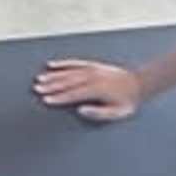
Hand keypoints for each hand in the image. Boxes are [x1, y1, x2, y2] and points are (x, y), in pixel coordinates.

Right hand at [34, 56, 149, 123]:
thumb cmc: (127, 101)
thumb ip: (98, 113)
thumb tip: (81, 110)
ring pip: (68, 72)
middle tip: (37, 89)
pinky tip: (52, 65)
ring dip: (53, 76)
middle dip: (51, 86)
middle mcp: (92, 77)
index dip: (59, 98)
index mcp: (97, 89)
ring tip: (40, 79)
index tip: (46, 100)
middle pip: (67, 82)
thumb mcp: (117, 112)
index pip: (73, 94)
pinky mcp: (92, 65)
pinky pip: (74, 63)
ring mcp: (92, 69)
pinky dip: (62, 63)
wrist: (138, 83)